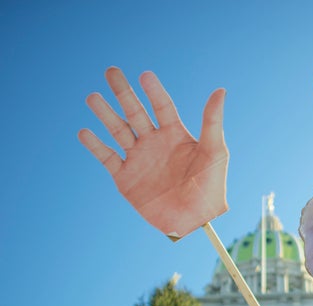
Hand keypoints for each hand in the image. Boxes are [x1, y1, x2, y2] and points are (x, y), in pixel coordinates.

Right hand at [79, 67, 228, 239]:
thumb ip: (212, 122)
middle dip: (123, 93)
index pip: (162, 106)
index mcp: (176, 135)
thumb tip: (220, 90)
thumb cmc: (211, 187)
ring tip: (92, 97)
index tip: (145, 75)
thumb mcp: (215, 152)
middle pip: (135, 112)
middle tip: (111, 71)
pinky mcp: (126, 178)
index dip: (154, 91)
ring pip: (118, 131)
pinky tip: (85, 132)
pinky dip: (95, 145)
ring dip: (105, 114)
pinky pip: (107, 158)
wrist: (195, 220)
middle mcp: (155, 143)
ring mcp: (139, 159)